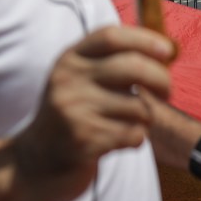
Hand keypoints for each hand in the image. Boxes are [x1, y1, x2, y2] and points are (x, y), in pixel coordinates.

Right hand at [11, 26, 173, 200]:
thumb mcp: (79, 81)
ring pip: (138, 107)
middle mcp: (67, 80)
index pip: (111, 36)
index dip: (145, 39)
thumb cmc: (72, 117)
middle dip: (161, 79)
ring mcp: (73, 110)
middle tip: (167, 93)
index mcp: (69, 59)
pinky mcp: (83, 141)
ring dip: (146, 119)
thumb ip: (111, 63)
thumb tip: (163, 51)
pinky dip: (137, 139)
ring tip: (130, 124)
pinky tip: (120, 142)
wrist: (34, 164)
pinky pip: (133, 134)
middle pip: (132, 67)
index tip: (167, 51)